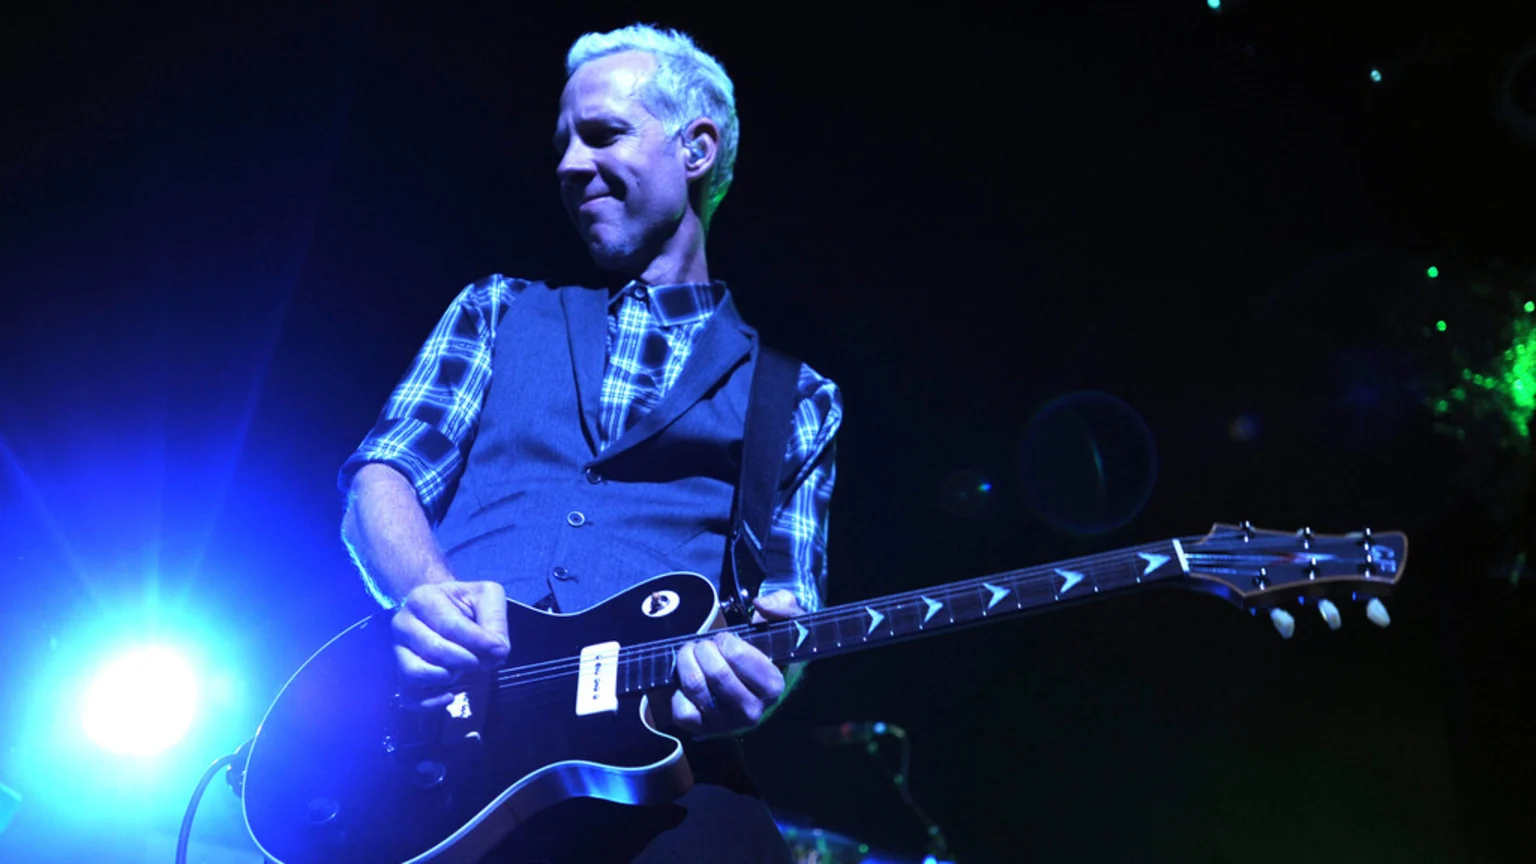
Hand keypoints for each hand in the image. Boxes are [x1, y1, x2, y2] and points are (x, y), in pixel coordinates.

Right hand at [392, 580, 509, 706]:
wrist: (445, 611)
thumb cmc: (466, 604)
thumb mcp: (487, 597)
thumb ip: (495, 620)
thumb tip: (498, 651)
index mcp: (422, 598)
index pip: (451, 626)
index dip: (479, 642)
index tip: (499, 649)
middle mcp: (402, 624)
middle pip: (434, 650)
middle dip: (466, 660)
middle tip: (482, 661)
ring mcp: (398, 651)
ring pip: (416, 673)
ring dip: (448, 678)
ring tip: (464, 671)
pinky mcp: (400, 675)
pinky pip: (409, 696)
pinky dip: (432, 701)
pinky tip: (451, 695)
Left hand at [654, 590, 805, 736]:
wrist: (754, 686)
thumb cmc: (768, 652)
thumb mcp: (785, 623)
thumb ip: (783, 605)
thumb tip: (761, 604)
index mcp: (773, 686)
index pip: (737, 656)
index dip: (726, 641)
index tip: (726, 639)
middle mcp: (752, 710)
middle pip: (715, 672)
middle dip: (704, 649)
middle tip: (706, 645)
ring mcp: (726, 723)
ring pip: (695, 687)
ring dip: (686, 662)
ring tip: (692, 654)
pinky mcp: (703, 730)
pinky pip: (681, 711)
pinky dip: (679, 692)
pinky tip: (688, 683)